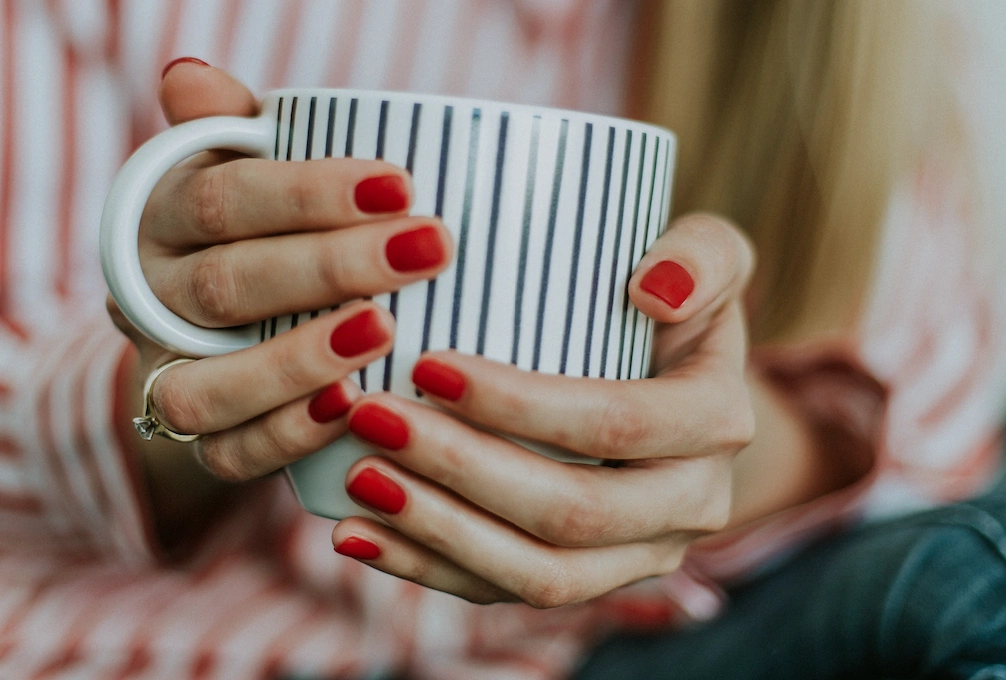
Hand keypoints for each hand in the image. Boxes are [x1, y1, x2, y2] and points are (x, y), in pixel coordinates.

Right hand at [107, 62, 451, 541]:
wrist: (221, 324)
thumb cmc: (260, 228)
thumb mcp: (245, 168)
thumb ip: (231, 129)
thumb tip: (192, 77)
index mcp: (163, 219)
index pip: (223, 199)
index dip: (308, 193)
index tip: (402, 184)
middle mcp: (153, 299)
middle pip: (227, 286)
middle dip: (330, 267)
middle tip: (426, 249)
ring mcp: (170, 373)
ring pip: (207, 384)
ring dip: (297, 359)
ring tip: (384, 331)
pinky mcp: (202, 437)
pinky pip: (227, 451)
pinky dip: (287, 433)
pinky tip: (351, 406)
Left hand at [330, 214, 755, 606]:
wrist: (678, 389)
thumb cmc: (671, 306)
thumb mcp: (708, 257)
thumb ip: (701, 254)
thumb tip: (654, 288)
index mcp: (716, 422)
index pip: (615, 424)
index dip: (520, 405)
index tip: (427, 365)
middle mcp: (692, 503)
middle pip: (573, 514)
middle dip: (463, 470)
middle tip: (373, 419)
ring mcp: (640, 555)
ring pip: (541, 575)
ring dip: (440, 532)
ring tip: (359, 481)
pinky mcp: (590, 580)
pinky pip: (509, 593)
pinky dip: (429, 569)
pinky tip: (359, 534)